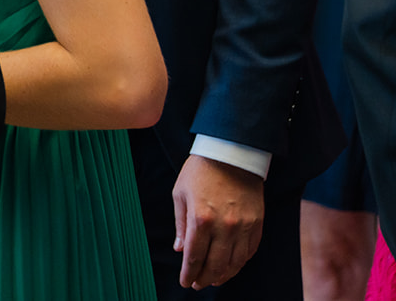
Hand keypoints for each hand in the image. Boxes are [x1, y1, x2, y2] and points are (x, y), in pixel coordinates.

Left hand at [171, 154, 264, 288]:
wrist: (231, 153)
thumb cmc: (200, 171)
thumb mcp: (180, 194)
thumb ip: (181, 225)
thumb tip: (180, 250)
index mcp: (201, 219)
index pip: (194, 256)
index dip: (189, 273)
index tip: (185, 282)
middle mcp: (224, 226)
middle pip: (215, 264)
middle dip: (205, 278)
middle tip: (198, 285)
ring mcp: (244, 226)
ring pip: (235, 262)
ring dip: (224, 275)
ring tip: (214, 280)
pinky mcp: (258, 223)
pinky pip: (250, 251)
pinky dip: (240, 263)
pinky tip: (232, 266)